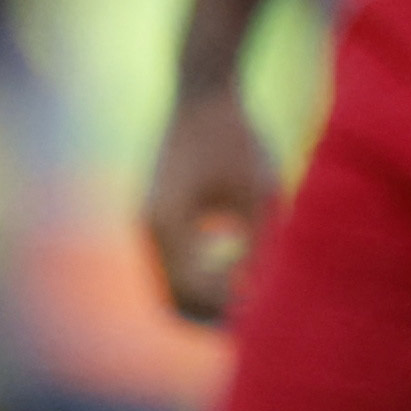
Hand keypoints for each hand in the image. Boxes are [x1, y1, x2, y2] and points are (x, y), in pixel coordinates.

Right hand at [142, 84, 278, 322]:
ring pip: (167, 287)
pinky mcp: (152, 218)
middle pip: (172, 299)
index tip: (266, 306)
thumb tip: (255, 297)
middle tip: (257, 318)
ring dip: (203, 298)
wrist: (203, 93)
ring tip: (249, 297)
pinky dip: (196, 278)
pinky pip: (167, 266)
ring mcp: (144, 224)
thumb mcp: (260, 192)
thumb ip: (257, 245)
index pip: (192, 292)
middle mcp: (146, 229)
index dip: (228, 308)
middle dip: (212, 313)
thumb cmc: (238, 138)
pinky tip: (234, 269)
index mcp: (168, 224)